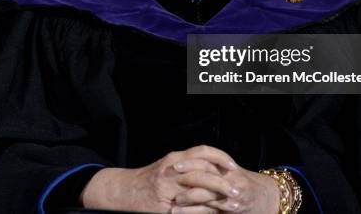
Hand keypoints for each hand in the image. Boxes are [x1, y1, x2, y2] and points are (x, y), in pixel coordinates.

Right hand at [80, 145, 237, 211]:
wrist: (122, 191)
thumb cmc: (148, 180)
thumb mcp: (168, 167)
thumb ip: (187, 167)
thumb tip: (212, 168)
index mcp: (176, 159)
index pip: (203, 152)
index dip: (221, 158)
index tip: (234, 167)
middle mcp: (172, 169)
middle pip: (205, 171)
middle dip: (224, 181)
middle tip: (238, 190)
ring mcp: (168, 188)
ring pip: (199, 191)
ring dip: (217, 199)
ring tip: (231, 205)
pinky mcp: (165, 206)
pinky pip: (189, 210)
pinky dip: (203, 212)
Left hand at [173, 164, 279, 212]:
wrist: (266, 196)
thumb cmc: (241, 182)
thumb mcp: (228, 169)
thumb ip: (211, 165)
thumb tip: (184, 161)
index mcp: (226, 166)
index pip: (206, 160)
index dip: (190, 163)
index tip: (174, 165)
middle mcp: (229, 179)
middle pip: (205, 178)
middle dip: (187, 181)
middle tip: (170, 183)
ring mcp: (231, 195)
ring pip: (206, 196)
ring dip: (188, 201)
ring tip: (172, 205)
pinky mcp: (230, 207)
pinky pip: (210, 211)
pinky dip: (195, 213)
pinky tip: (181, 213)